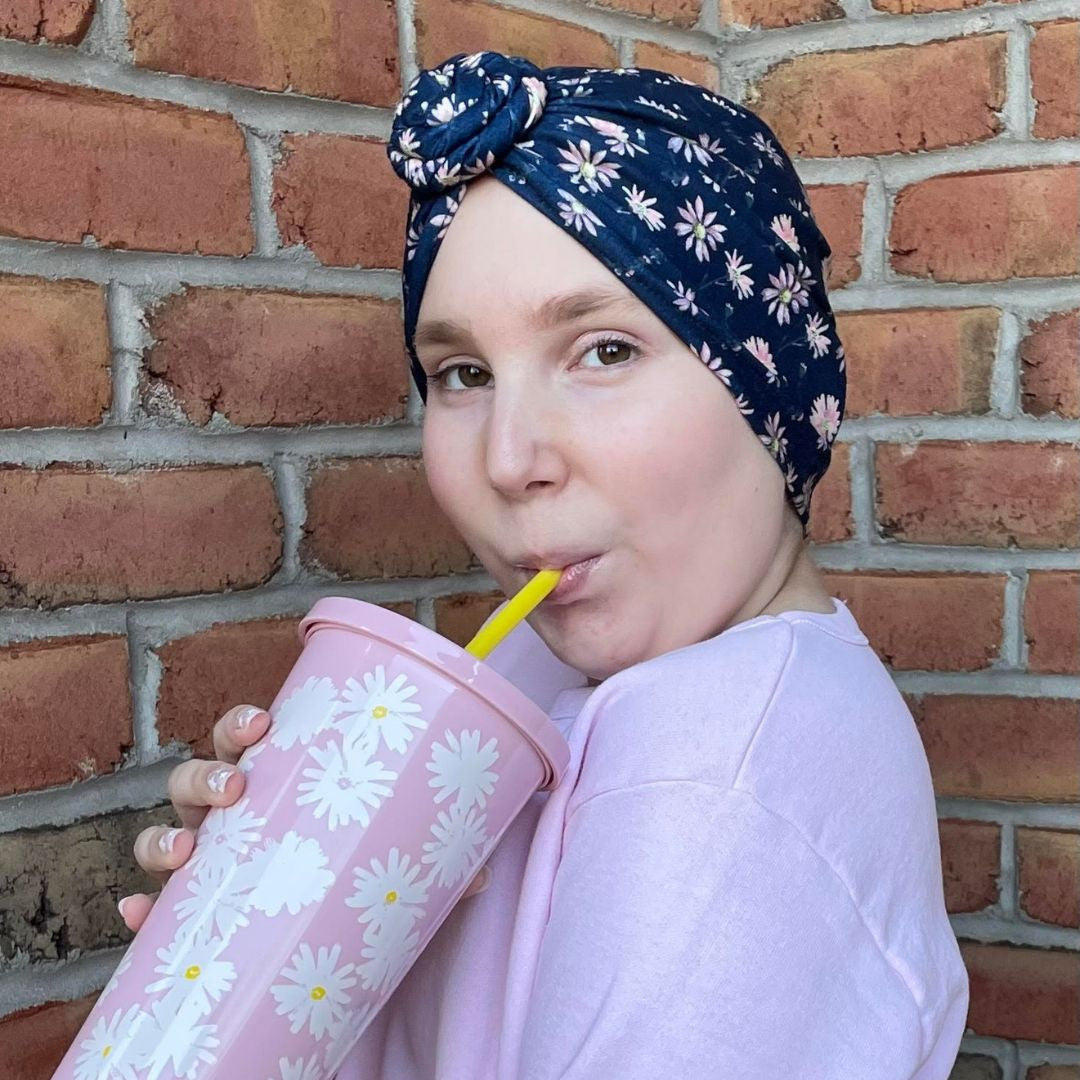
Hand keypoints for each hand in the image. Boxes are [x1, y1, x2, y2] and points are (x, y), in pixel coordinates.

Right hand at [118, 704, 490, 932]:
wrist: (323, 951)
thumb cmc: (350, 878)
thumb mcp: (392, 863)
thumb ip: (433, 861)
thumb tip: (482, 874)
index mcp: (277, 783)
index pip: (250, 738)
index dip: (244, 724)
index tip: (262, 723)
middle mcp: (232, 816)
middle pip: (198, 776)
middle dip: (207, 772)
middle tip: (237, 785)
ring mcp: (207, 864)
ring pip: (165, 831)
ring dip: (161, 833)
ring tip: (184, 851)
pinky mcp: (193, 917)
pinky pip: (155, 913)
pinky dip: (141, 913)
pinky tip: (139, 916)